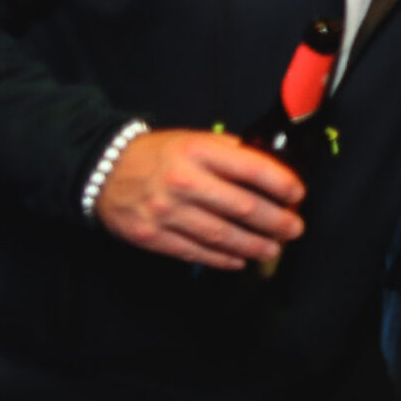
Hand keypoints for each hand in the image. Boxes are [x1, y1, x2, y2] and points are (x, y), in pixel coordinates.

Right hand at [95, 130, 304, 270]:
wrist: (102, 171)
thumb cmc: (158, 154)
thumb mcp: (194, 139)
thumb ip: (229, 152)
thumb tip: (269, 169)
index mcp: (198, 152)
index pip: (251, 169)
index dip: (281, 184)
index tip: (298, 194)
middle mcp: (184, 182)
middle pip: (242, 207)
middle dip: (275, 221)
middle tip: (294, 229)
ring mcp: (167, 212)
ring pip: (221, 235)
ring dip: (253, 245)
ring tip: (273, 250)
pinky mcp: (153, 236)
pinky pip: (195, 252)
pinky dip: (222, 259)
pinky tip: (240, 260)